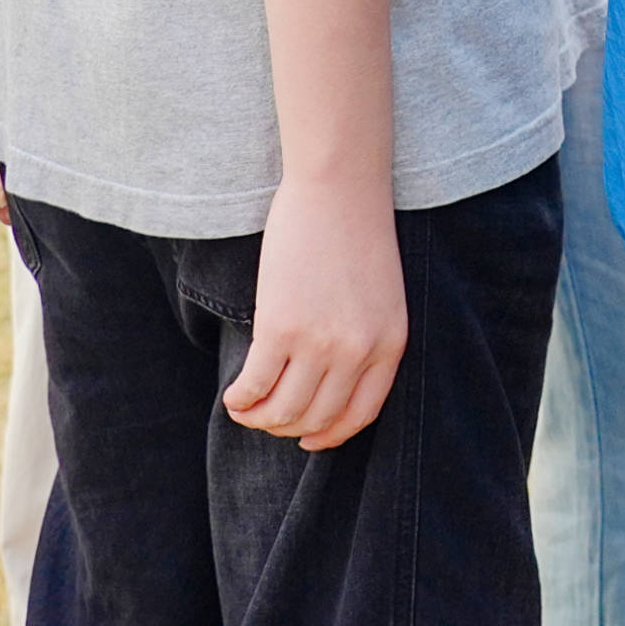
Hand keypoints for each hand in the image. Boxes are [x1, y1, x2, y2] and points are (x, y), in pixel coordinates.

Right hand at [225, 174, 405, 450]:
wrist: (340, 188)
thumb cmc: (356, 234)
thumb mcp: (381, 296)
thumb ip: (364, 339)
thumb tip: (325, 383)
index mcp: (390, 344)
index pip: (361, 414)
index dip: (331, 435)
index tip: (310, 438)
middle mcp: (359, 352)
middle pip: (318, 418)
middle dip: (288, 427)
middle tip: (269, 417)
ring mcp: (320, 343)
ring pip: (284, 411)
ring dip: (260, 418)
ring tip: (246, 408)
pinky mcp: (282, 329)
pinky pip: (255, 387)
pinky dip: (240, 401)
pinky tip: (234, 396)